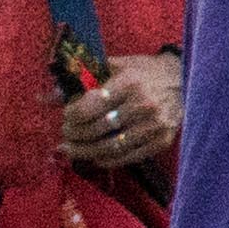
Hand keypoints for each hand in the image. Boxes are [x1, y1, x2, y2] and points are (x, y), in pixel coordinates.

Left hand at [55, 50, 181, 168]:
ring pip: (107, 148)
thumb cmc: (144, 72)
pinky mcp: (161, 140)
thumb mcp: (115, 67)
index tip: (66, 115)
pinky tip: (95, 154)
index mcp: (130, 81)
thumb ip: (80, 82)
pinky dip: (104, 159)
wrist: (187, 78)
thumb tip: (42, 97)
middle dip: (73, 135)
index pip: (88, 107)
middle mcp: (143, 104)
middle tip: (66, 133)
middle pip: (94, 130)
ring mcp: (154, 124)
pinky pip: (124, 157)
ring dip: (83, 151)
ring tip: (71, 148)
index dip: (70, 116)